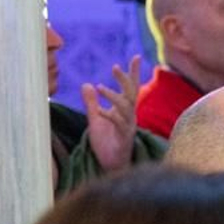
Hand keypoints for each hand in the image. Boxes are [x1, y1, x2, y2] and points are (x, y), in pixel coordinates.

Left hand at [82, 55, 141, 171]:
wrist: (111, 166)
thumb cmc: (107, 143)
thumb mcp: (96, 119)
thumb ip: (92, 103)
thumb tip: (86, 84)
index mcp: (125, 110)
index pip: (131, 88)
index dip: (134, 73)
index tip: (138, 57)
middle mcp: (130, 116)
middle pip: (131, 94)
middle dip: (124, 80)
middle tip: (114, 67)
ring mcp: (128, 127)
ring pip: (126, 108)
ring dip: (114, 97)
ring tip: (100, 87)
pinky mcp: (123, 138)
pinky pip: (119, 124)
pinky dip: (109, 116)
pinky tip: (100, 111)